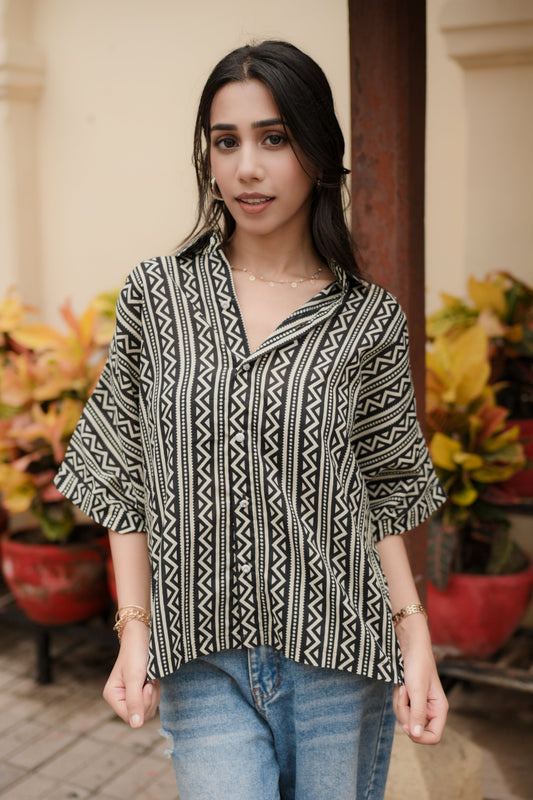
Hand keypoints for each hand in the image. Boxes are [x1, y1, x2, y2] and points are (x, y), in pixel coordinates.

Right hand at [103, 621, 160, 727]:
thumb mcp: (135, 677)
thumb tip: (136, 726)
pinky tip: (153, 679)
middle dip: (149, 699)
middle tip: (149, 681)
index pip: (130, 717)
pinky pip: (152, 702)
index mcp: (112, 696)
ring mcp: (130, 695)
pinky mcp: (140, 691)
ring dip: (154, 694)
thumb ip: (134, 701)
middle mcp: (120, 698)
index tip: (146, 685)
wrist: (143, 633)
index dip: (142, 704)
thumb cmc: (136, 652)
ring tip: (150, 677)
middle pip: (140, 716)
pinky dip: (156, 691)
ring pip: (148, 710)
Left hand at [393, 614, 447, 744]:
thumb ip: (417, 713)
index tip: (407, 726)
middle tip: (404, 693)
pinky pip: (401, 709)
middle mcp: (431, 710)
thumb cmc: (418, 664)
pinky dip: (397, 699)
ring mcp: (419, 705)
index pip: (434, 736)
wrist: (410, 646)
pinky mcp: (410, 700)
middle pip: (415, 728)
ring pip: (405, 719)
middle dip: (405, 713)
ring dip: (400, 704)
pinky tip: (400, 686)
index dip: (420, 737)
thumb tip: (416, 735)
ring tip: (403, 686)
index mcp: (439, 709)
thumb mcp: (417, 690)